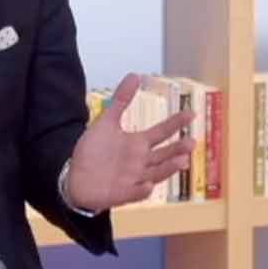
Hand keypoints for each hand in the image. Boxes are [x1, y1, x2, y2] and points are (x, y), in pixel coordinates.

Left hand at [64, 74, 194, 211]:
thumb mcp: (106, 122)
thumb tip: (135, 75)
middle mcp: (141, 161)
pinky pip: (135, 193)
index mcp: (138, 144)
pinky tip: (147, 186)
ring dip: (168, 168)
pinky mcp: (122, 194)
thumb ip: (121, 100)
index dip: (176, 123)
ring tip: (182, 161)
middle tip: (191, 142)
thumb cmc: (95, 151)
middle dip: (178, 149)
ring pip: (156, 174)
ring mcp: (133, 179)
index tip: (192, 113)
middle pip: (164, 155)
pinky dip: (141, 191)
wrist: (76, 177)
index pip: (162, 132)